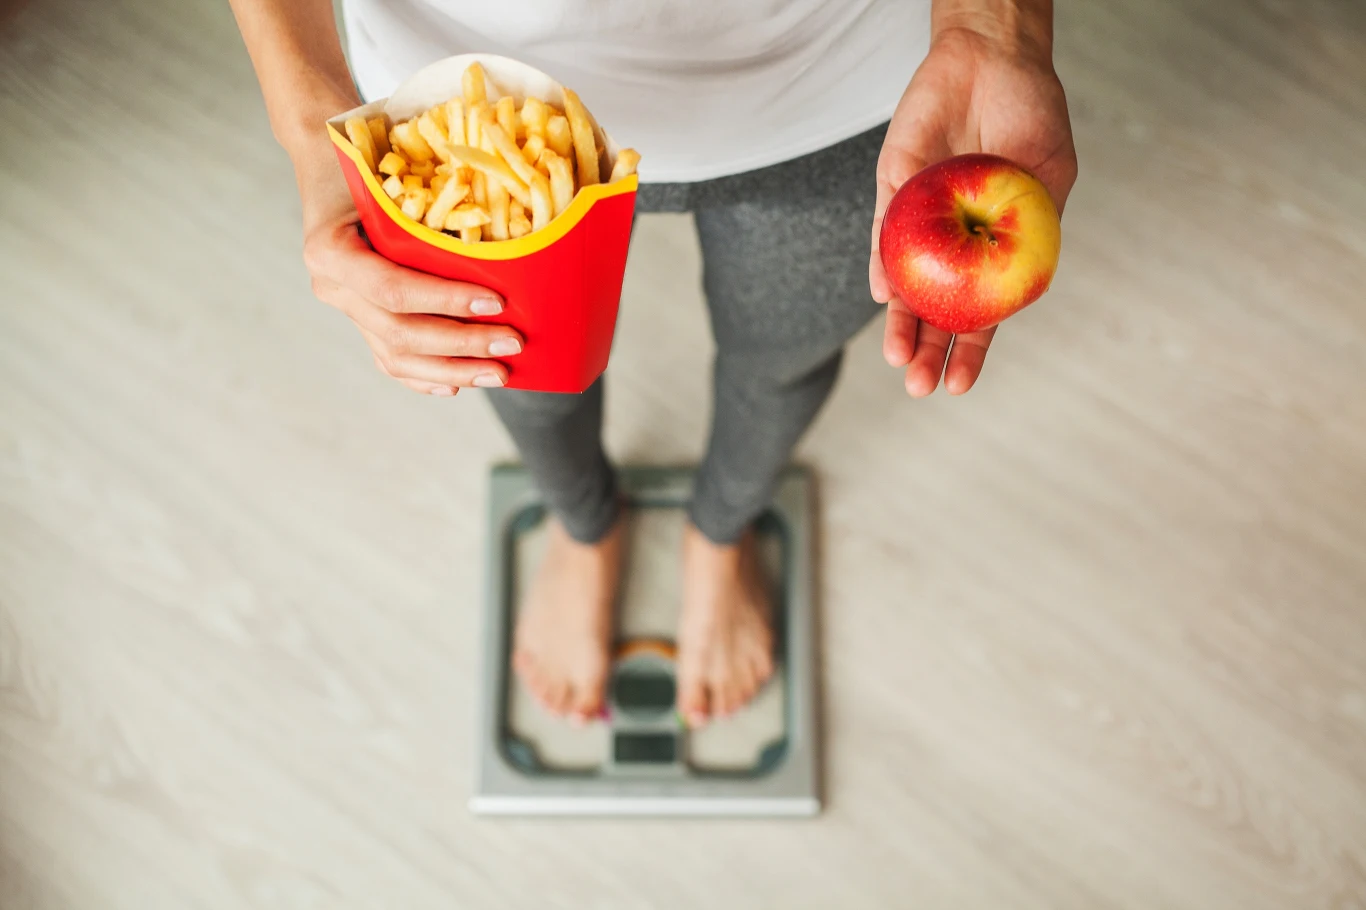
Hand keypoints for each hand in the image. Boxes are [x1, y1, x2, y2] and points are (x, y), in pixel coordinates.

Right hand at [295, 141, 522, 395]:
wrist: (324, 159)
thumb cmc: (362, 157)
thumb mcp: (384, 170)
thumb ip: (421, 201)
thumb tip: (498, 228)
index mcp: (330, 250)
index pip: (394, 289)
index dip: (446, 301)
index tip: (496, 302)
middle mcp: (331, 286)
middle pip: (400, 333)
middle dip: (462, 344)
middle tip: (512, 344)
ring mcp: (344, 307)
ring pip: (396, 357)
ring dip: (451, 370)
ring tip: (497, 373)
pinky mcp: (359, 318)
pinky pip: (389, 359)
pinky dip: (425, 377)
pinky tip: (457, 384)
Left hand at [869, 25, 1076, 395]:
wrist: (994, 57)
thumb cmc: (1031, 115)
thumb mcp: (1048, 179)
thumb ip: (1029, 228)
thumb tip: (1009, 284)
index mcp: (995, 250)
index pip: (980, 313)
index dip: (968, 352)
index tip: (959, 387)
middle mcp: (954, 243)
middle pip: (935, 309)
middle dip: (926, 351)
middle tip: (918, 387)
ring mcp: (921, 220)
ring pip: (903, 284)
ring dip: (900, 323)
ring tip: (898, 360)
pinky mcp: (893, 189)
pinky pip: (882, 233)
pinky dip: (882, 263)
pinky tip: (884, 293)